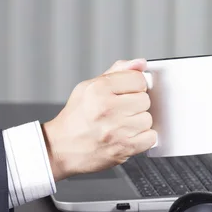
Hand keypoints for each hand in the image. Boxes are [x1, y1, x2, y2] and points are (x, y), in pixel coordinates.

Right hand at [42, 59, 156, 180]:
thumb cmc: (75, 118)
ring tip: (121, 125)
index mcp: (98, 89)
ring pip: (147, 119)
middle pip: (145, 99)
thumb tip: (140, 63)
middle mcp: (107, 108)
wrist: (60, 148)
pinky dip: (142, 138)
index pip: (138, 79)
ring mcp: (116, 130)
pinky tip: (128, 136)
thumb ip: (116, 72)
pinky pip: (150, 138)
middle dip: (135, 105)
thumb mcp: (88, 87)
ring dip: (138, 123)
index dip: (133, 86)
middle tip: (120, 111)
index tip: (125, 93)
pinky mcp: (123, 148)